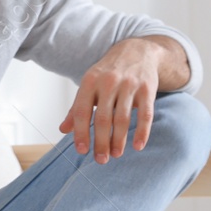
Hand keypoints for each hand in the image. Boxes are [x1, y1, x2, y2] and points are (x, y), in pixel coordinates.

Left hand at [58, 38, 161, 163]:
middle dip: (101, 142)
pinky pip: (145, 114)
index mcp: (89, 82)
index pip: (81, 111)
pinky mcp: (148, 88)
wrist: (137, 51)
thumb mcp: (89, 85)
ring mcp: (129, 85)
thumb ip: (76, 108)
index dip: (80, 133)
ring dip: (119, 140)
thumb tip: (63, 130)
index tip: (82, 151)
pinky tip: (138, 146)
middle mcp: (108, 82)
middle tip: (101, 160)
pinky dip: (142, 132)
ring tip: (116, 154)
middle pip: (103, 119)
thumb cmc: (108, 73)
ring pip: (122, 119)